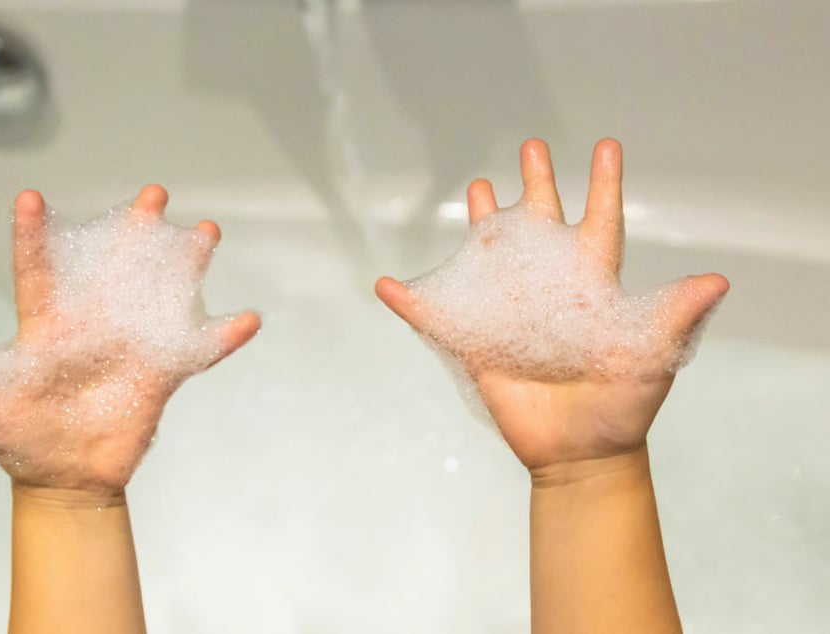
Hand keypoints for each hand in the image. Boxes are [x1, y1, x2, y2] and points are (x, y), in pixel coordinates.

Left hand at [0, 185, 259, 493]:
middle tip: (154, 194)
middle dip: (136, 228)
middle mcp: (94, 324)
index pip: (39, 271)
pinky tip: (248, 318)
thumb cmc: (21, 437)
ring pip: (164, 293)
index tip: (31, 197)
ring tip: (206, 230)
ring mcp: (132, 345)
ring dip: (186, 263)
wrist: (65, 477)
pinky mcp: (161, 374)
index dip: (34, 235)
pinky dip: (223, 337)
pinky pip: (198, 351)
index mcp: (48, 325)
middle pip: (117, 265)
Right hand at [376, 139, 727, 477]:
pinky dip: (409, 303)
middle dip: (535, 185)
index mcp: (593, 286)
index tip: (606, 146)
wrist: (578, 454)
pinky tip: (387, 285)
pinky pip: (436, 318)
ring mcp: (510, 313)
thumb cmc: (622, 407)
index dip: (603, 186)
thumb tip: (717, 281)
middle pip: (540, 225)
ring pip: (490, 256)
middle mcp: (550, 290)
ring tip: (475, 187)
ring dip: (481, 223)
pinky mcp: (477, 342)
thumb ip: (674, 318)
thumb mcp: (652, 359)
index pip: (599, 224)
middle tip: (530, 147)